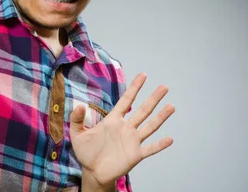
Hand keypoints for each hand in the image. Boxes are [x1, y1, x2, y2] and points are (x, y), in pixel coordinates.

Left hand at [69, 73, 174, 188]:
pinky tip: (170, 139)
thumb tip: (79, 105)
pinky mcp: (135, 155)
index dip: (134, 88)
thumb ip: (76, 119)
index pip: (126, 100)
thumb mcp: (77, 134)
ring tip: (171, 106)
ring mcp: (132, 141)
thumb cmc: (86, 152)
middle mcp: (126, 128)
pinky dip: (160, 145)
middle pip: (143, 110)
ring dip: (161, 117)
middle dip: (153, 98)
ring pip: (150, 126)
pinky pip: (150, 148)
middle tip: (164, 87)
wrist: (92, 172)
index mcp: (113, 120)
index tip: (143, 75)